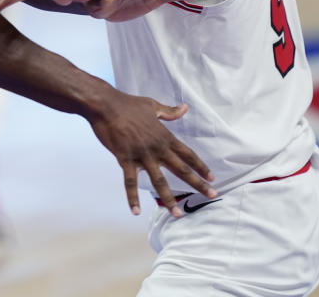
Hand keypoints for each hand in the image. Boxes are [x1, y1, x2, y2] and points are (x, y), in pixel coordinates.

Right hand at [91, 89, 215, 216]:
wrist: (106, 106)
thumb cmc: (128, 104)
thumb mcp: (152, 105)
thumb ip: (169, 111)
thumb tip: (185, 108)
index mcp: (164, 136)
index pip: (187, 154)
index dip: (200, 166)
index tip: (212, 178)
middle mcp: (157, 148)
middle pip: (181, 169)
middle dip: (198, 184)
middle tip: (212, 195)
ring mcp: (141, 155)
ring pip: (159, 181)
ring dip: (169, 199)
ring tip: (178, 213)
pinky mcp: (125, 160)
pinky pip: (130, 182)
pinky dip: (132, 198)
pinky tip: (136, 211)